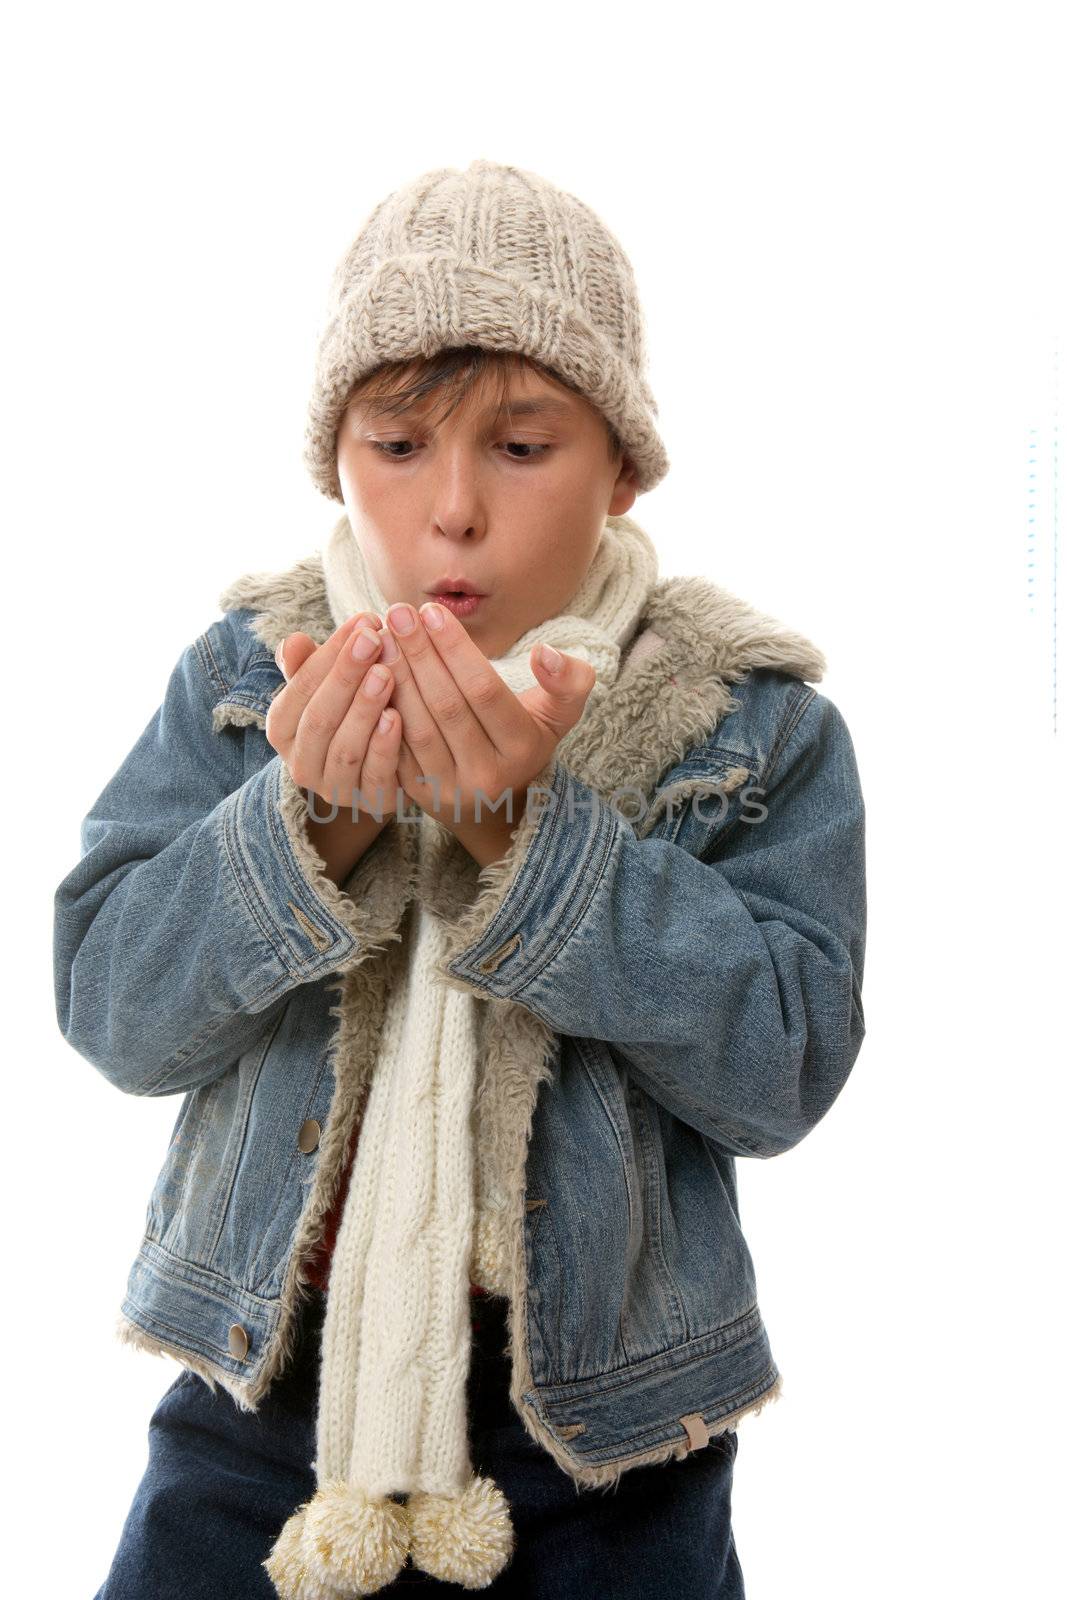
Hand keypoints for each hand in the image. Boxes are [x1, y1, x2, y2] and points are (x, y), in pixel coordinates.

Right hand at [267, 612, 403, 821]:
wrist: (376, 773)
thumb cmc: (349, 715)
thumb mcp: (328, 688)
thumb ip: (309, 666)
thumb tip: (294, 641)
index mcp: (282, 729)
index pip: (300, 688)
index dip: (330, 654)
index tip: (362, 621)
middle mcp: (300, 764)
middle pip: (319, 718)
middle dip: (346, 675)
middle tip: (375, 639)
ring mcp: (334, 789)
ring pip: (344, 748)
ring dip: (364, 709)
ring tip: (386, 673)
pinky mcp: (369, 804)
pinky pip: (374, 776)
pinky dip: (383, 747)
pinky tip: (397, 716)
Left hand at [379, 598, 597, 858]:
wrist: (494, 800)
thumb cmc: (523, 738)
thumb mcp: (559, 713)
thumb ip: (569, 680)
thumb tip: (544, 653)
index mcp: (522, 749)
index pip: (484, 690)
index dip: (456, 649)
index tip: (431, 611)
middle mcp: (486, 776)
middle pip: (446, 705)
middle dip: (420, 654)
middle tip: (399, 613)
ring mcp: (449, 789)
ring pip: (416, 726)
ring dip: (396, 677)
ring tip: (382, 637)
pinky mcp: (417, 794)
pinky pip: (392, 746)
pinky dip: (380, 707)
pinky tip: (370, 672)